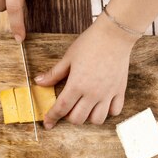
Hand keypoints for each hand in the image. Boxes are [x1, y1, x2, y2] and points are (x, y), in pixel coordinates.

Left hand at [35, 13, 139, 128]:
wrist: (114, 34)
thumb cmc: (90, 43)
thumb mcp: (68, 58)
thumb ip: (54, 73)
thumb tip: (38, 82)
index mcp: (77, 85)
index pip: (61, 108)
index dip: (52, 117)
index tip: (47, 123)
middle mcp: (92, 93)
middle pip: (78, 119)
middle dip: (69, 117)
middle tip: (68, 107)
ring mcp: (107, 94)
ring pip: (97, 120)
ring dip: (88, 117)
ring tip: (85, 107)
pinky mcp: (120, 91)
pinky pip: (115, 111)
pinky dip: (107, 111)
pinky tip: (102, 103)